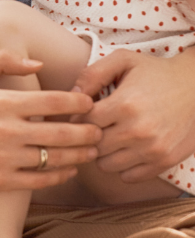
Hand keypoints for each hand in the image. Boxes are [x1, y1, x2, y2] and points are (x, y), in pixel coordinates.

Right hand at [0, 50, 100, 193]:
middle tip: (99, 131)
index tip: (89, 103)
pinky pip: (40, 180)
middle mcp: (5, 131)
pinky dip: (59, 175)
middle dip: (88, 132)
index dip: (78, 102)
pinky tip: (67, 169)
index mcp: (0, 102)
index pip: (53, 100)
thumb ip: (2, 60)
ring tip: (90, 151)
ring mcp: (3, 158)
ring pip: (55, 158)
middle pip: (62, 132)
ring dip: (79, 155)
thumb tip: (38, 64)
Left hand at [75, 50, 194, 181]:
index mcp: (124, 105)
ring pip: (107, 164)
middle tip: (93, 127)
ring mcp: (153, 149)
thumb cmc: (155, 72)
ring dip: (103, 153)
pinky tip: (124, 150)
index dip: (78, 118)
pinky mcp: (165, 161)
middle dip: (88, 137)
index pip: (83, 122)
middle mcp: (138, 131)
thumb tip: (73, 96)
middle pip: (93, 146)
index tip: (82, 113)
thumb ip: (92, 74)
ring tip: (108, 137)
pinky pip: (129, 177)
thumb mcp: (123, 60)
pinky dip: (122, 166)